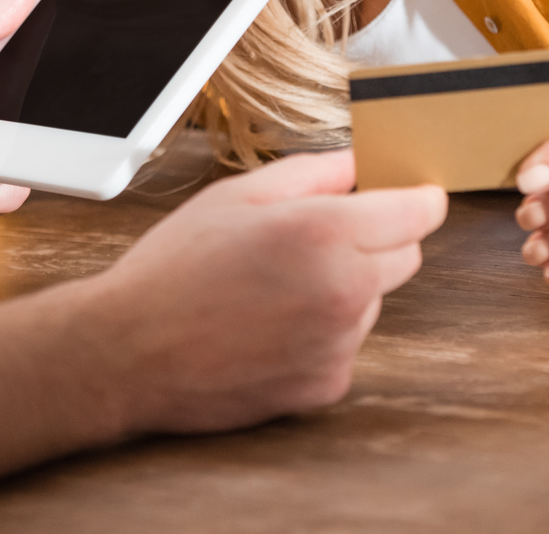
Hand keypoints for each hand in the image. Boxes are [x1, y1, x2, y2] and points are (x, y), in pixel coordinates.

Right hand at [83, 151, 446, 434]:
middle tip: (318, 238)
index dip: (418, 198)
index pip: (417, 212)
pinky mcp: (326, 385)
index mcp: (324, 233)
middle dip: (377, 240)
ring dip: (344, 289)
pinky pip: (344, 345)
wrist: (130, 352)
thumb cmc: (175, 269)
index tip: (417, 196)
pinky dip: (321, 334)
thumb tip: (357, 163)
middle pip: (406, 256)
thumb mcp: (236, 194)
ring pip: (372, 302)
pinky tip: (267, 327)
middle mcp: (343, 290)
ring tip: (273, 289)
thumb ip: (312, 172)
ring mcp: (338, 343)